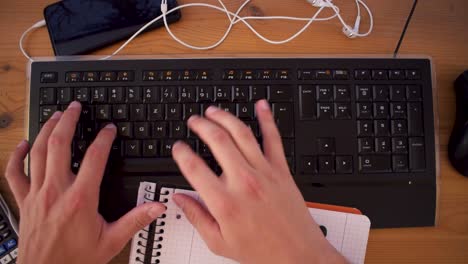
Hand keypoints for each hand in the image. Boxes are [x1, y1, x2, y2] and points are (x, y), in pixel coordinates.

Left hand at [5, 101, 165, 263]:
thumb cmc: (74, 260)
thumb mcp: (111, 241)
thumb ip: (135, 220)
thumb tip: (156, 207)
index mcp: (80, 198)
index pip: (94, 157)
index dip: (104, 138)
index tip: (108, 129)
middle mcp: (56, 190)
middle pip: (59, 144)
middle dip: (67, 121)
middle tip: (74, 107)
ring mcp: (37, 193)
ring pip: (38, 152)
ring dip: (46, 130)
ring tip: (54, 116)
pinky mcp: (24, 200)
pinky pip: (15, 173)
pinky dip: (17, 155)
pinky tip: (23, 144)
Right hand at [171, 100, 345, 263]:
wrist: (298, 254)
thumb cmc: (262, 251)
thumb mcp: (219, 242)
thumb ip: (197, 217)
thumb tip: (179, 199)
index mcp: (224, 202)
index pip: (194, 167)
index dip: (181, 153)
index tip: (178, 148)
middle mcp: (244, 182)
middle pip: (217, 141)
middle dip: (201, 125)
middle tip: (194, 121)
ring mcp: (264, 172)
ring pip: (242, 134)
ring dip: (225, 117)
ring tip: (213, 111)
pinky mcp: (281, 170)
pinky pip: (274, 138)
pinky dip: (267, 119)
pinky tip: (261, 106)